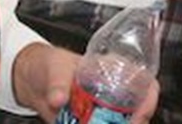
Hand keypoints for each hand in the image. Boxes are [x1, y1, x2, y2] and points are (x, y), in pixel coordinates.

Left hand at [11, 43, 158, 122]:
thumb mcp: (54, 68)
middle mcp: (113, 94)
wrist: (32, 80)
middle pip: (138, 113)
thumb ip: (56, 83)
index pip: (145, 82)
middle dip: (136, 123)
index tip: (141, 113)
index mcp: (112, 72)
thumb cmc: (49, 65)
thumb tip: (57, 99)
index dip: (149, 99)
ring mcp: (103, 113)